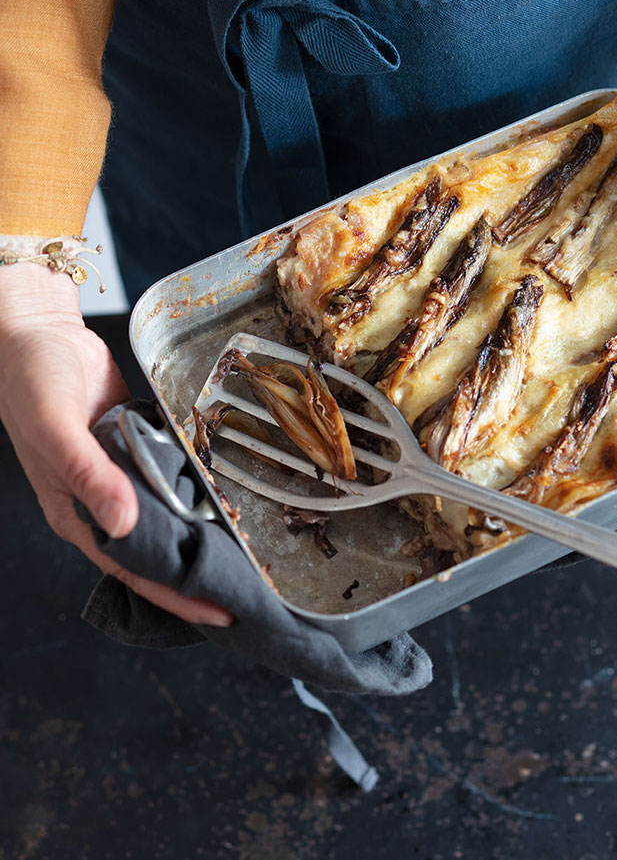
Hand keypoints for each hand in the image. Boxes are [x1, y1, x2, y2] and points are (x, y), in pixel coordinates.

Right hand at [0, 263, 231, 627]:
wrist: (39, 336)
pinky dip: (197, 485)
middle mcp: (105, 501)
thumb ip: (90, 477)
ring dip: (204, 530)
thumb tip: (125, 524)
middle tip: (250, 586)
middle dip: (200, 572)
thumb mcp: (57, 433)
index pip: (136, 570)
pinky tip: (229, 493)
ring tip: (251, 549)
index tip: (220, 613)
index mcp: (80, 515)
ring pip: (170, 512)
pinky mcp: (139, 446)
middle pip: (160, 549)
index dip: (177, 596)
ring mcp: (124, 474)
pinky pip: (172, 473)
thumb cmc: (33, 385)